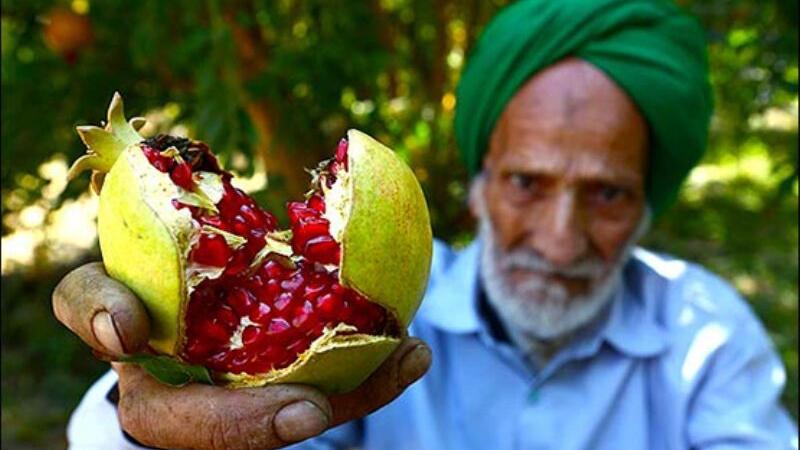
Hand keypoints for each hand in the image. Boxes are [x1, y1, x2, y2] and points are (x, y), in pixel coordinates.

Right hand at [53, 262, 431, 449]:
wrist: (155, 302)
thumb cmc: (123, 301)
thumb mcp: (90, 299)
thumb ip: (89, 307)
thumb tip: (122, 332)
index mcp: (161, 405)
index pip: (190, 428)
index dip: (245, 427)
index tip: (305, 408)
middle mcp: (218, 414)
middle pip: (269, 429)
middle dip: (320, 412)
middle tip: (364, 385)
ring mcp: (260, 396)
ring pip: (316, 405)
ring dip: (368, 386)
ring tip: (411, 356)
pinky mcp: (292, 374)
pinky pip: (334, 381)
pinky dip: (373, 368)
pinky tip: (411, 348)